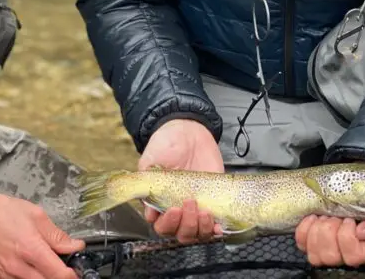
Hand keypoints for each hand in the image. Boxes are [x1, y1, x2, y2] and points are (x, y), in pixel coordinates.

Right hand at [0, 187, 84, 278]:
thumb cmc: (4, 212)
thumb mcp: (36, 216)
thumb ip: (57, 235)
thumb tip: (74, 246)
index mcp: (31, 249)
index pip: (59, 274)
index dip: (72, 275)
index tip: (76, 270)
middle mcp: (19, 266)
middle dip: (59, 276)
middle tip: (63, 266)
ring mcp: (8, 274)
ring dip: (45, 276)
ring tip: (47, 264)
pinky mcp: (1, 276)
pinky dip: (31, 277)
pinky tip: (33, 267)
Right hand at [138, 119, 224, 244]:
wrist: (189, 131)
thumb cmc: (166, 144)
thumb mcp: (151, 159)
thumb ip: (146, 180)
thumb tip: (147, 203)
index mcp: (159, 202)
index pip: (160, 225)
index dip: (166, 223)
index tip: (173, 209)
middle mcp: (177, 208)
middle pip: (179, 233)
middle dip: (185, 225)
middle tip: (189, 204)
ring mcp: (195, 208)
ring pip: (196, 233)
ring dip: (200, 228)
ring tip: (204, 212)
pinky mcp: (212, 203)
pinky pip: (214, 225)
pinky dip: (216, 230)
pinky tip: (217, 225)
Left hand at [295, 214, 364, 267]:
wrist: (362, 199)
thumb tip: (361, 232)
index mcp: (363, 251)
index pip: (352, 256)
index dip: (347, 236)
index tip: (350, 219)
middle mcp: (343, 255)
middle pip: (329, 256)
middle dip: (329, 230)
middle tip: (336, 215)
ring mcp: (325, 250)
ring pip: (314, 253)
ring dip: (317, 230)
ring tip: (325, 216)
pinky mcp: (311, 240)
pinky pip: (301, 242)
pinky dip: (304, 228)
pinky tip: (313, 217)